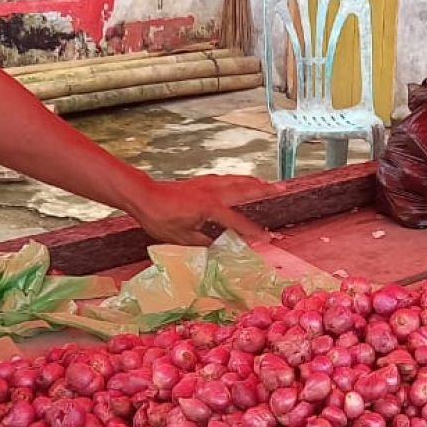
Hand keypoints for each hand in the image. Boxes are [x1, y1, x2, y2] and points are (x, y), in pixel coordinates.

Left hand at [130, 175, 272, 245]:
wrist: (143, 195)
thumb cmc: (159, 218)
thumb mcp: (181, 238)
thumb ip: (203, 243)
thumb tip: (219, 248)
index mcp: (210, 207)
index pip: (238, 222)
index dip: (254, 232)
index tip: (268, 238)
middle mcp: (213, 192)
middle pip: (245, 190)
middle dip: (265, 190)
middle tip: (283, 188)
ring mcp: (208, 183)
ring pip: (237, 180)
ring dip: (254, 182)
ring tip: (269, 184)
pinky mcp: (202, 181)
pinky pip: (227, 179)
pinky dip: (239, 180)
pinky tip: (242, 182)